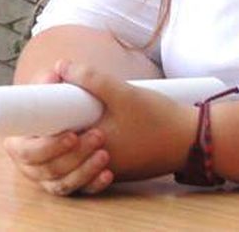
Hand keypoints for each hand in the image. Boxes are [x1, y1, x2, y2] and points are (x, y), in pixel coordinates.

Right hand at [2, 61, 114, 196]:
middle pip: (47, 169)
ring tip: (104, 152)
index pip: (24, 151)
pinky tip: (108, 173)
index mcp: (21, 139)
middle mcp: (32, 163)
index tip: (71, 136)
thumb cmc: (68, 102)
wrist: (90, 117)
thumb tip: (60, 68)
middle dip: (72, 157)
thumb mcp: (66, 88)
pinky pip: (79, 192)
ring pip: (63, 184)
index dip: (46, 147)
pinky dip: (93, 184)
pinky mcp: (69, 185)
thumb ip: (59, 78)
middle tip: (97, 136)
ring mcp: (50, 177)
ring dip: (84, 170)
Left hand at [52, 60, 197, 183]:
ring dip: (67, 136)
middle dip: (52, 127)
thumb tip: (61, 66)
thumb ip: (92, 79)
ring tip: (71, 109)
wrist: (193, 140)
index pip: (54, 142)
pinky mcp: (119, 170)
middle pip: (59, 153)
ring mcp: (108, 172)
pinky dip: (84, 145)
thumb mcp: (125, 93)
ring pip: (73, 158)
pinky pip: (90, 161)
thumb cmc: (160, 119)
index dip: (46, 120)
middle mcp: (97, 169)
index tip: (49, 94)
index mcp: (93, 153)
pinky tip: (89, 123)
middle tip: (55, 96)